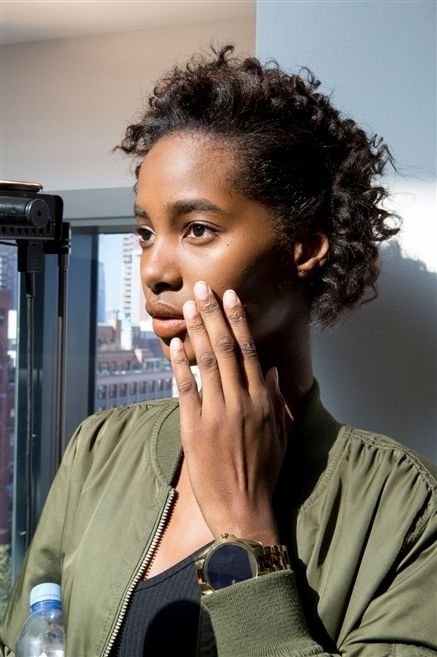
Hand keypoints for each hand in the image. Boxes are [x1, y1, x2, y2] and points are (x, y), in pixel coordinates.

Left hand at [170, 281, 289, 543]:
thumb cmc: (264, 474)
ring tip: (188, 307)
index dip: (238, 322)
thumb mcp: (280, 435)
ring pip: (208, 364)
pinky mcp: (195, 430)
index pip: (251, 352)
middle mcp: (242, 403)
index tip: (230, 298)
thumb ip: (277, 401)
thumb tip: (273, 371)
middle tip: (204, 289)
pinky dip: (180, 367)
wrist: (244, 510)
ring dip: (197, 332)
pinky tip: (174, 346)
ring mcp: (218, 416)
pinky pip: (186, 391)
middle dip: (214, 316)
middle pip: (227, 349)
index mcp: (264, 402)